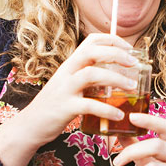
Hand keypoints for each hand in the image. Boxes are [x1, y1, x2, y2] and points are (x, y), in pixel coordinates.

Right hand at [0, 33, 137, 165]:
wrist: (30, 125)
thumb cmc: (55, 105)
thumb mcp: (70, 85)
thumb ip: (88, 78)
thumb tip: (116, 76)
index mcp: (71, 64)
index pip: (91, 41)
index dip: (113, 40)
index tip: (131, 50)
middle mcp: (67, 72)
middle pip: (92, 52)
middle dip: (117, 54)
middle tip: (135, 64)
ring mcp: (65, 89)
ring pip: (91, 74)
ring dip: (116, 79)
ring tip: (132, 87)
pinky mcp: (65, 108)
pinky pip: (89, 105)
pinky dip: (107, 109)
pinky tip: (118, 115)